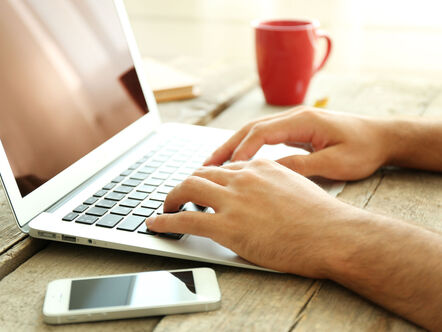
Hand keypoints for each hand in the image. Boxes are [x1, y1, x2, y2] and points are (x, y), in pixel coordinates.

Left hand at [146, 159, 357, 276]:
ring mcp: (234, 200)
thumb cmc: (322, 217)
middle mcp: (244, 178)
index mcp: (260, 167)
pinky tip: (156, 224)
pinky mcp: (228, 226)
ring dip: (171, 198)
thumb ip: (273, 184)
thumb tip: (263, 192)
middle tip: (178, 196)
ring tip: (166, 208)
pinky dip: (165, 221)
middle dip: (185, 184)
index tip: (200, 186)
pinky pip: (185, 220)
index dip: (207, 177)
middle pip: (201, 174)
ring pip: (188, 189)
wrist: (333, 234)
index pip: (223, 167)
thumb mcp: (297, 187)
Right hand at [204, 107, 391, 179]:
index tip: (224, 170)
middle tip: (204, 165)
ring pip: (254, 132)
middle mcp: (294, 117)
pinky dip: (247, 149)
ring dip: (233, 147)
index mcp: (302, 121)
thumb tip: (269, 172)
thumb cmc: (363, 149)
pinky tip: (238, 162)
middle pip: (250, 129)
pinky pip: (264, 138)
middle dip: (227, 147)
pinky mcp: (295, 131)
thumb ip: (301, 165)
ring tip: (213, 164)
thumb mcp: (335, 163)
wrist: (382, 137)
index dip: (241, 151)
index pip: (261, 133)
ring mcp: (293, 122)